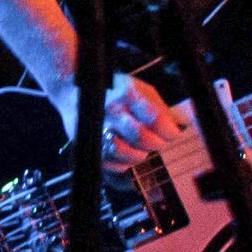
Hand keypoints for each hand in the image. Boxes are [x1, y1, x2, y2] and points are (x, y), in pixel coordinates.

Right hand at [63, 72, 195, 178]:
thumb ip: (158, 106)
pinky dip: (123, 163)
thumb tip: (178, 126)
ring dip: (140, 155)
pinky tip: (127, 156)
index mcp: (128, 93)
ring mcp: (98, 128)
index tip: (172, 134)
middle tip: (159, 143)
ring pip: (125, 152)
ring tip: (142, 150)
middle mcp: (112, 110)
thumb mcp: (139, 88)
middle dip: (157, 144)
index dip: (169, 131)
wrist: (72, 90)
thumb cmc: (113, 90)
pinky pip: (110, 163)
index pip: (156, 118)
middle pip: (142, 137)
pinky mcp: (88, 143)